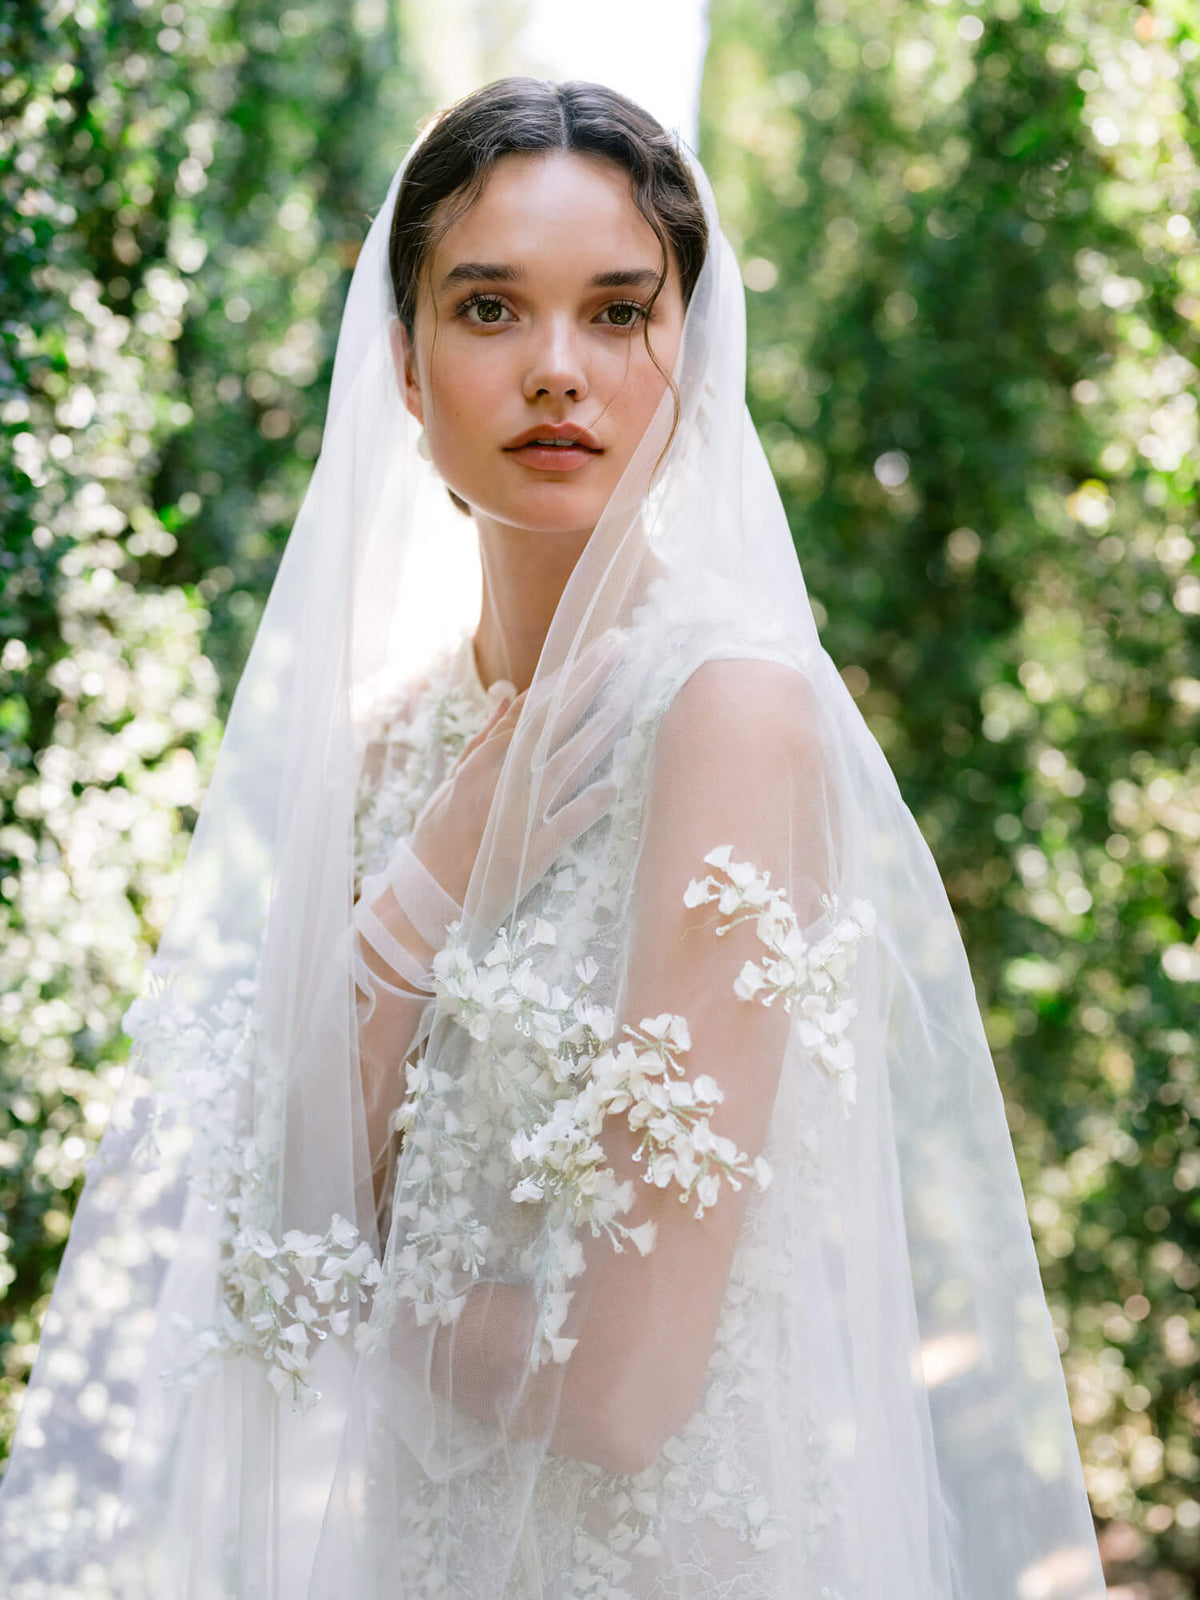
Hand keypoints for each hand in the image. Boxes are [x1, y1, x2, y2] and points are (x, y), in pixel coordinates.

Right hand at [409, 631, 629, 920]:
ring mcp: (517, 814)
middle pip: (549, 720)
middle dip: (585, 682)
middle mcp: (500, 779)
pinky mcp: (529, 852)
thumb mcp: (454, 780)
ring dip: (596, 731)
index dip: (562, 675)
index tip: (593, 648)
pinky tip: (615, 787)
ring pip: (563, 763)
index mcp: (482, 760)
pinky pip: (565, 824)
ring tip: (628, 700)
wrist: (427, 895)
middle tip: (619, 648)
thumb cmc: (440, 836)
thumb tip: (505, 692)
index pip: (528, 707)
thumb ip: (484, 737)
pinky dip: (588, 805)